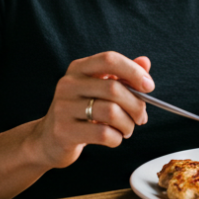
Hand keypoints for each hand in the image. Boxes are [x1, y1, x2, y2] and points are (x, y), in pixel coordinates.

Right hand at [29, 52, 152, 169]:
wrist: (49, 139)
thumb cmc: (81, 112)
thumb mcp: (99, 90)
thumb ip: (122, 76)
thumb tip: (145, 62)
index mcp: (79, 68)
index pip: (109, 59)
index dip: (133, 72)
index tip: (149, 87)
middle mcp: (68, 84)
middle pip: (114, 89)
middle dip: (136, 106)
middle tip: (141, 117)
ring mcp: (64, 107)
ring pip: (111, 112)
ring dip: (128, 125)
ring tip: (126, 130)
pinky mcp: (64, 131)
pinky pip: (103, 134)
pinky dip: (117, 138)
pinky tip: (114, 138)